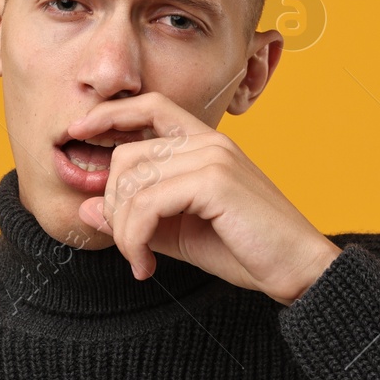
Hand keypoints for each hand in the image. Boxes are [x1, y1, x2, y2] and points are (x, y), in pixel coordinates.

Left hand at [67, 92, 343, 305]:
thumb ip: (138, 218)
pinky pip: (146, 203)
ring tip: (142, 261)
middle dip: (114, 205)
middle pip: (128, 155)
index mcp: (207, 144)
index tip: (78, 132)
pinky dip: (135, 238)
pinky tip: (147, 264)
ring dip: (124, 231)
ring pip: (132, 181)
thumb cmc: (247, 251)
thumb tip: (87, 208)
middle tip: (131, 247)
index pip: (151, 107)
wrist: (300, 271)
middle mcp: (210, 142)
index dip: (110, 114)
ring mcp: (213, 158)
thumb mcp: (180, 233)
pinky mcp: (214, 182)